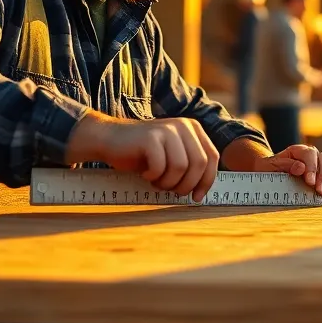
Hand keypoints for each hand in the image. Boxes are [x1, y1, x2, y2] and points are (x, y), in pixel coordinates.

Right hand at [66, 112, 218, 200]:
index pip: (212, 157)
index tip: (196, 197)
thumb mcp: (172, 157)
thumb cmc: (142, 154)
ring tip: (156, 181)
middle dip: (186, 184)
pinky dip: (153, 176)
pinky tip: (145, 173)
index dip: (207, 180)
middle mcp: (184, 125)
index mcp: (193, 129)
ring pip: (181, 167)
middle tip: (170, 190)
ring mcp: (167, 129)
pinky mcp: (150, 137)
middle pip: (199, 164)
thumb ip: (190, 166)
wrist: (109, 140)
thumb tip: (203, 192)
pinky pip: (161, 166)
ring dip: (168, 182)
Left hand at [253, 144, 321, 195]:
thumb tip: (301, 167)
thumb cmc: (269, 169)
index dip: (312, 167)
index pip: (310, 154)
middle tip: (319, 190)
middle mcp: (311, 154)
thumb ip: (284, 165)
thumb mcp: (270, 166)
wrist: (269, 173)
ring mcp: (318, 162)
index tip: (310, 182)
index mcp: (297, 150)